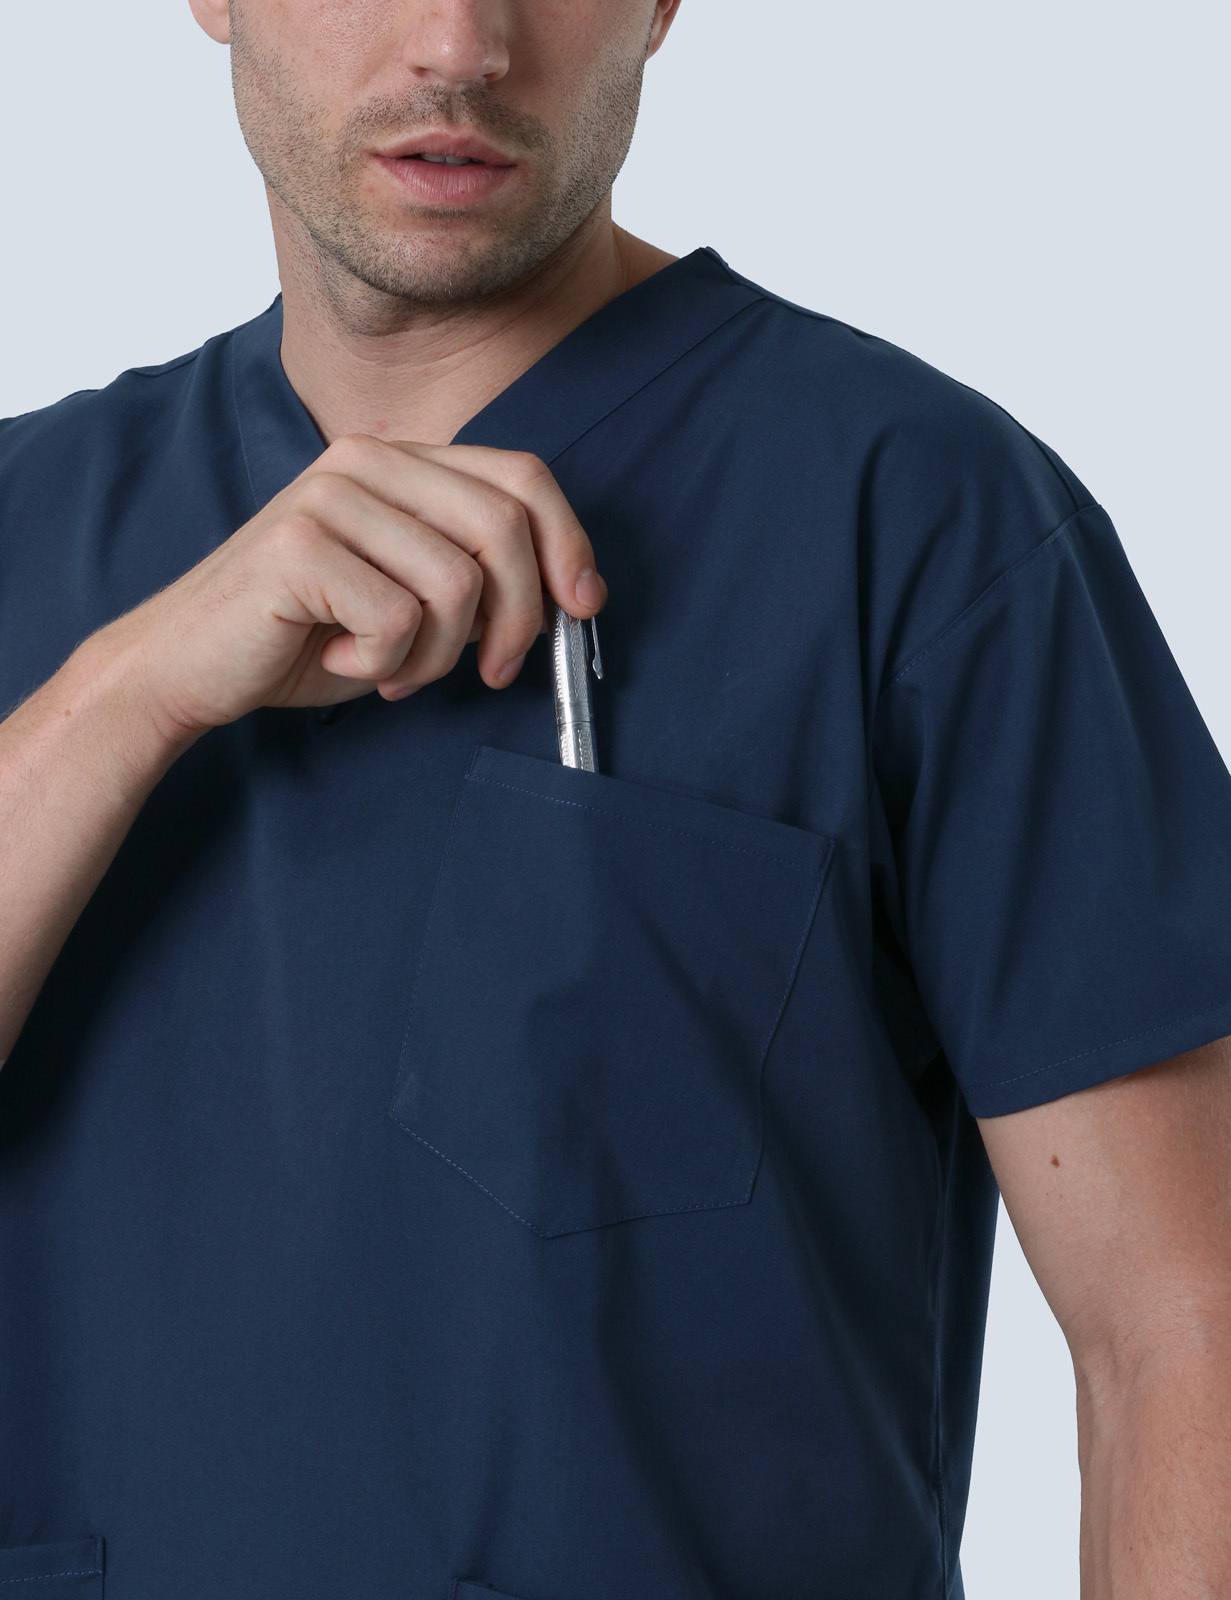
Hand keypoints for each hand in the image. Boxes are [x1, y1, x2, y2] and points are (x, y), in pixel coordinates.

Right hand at [102, 436, 606, 743]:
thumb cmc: (305, 635)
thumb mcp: (411, 600)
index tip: (583, 606)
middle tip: (491, 673)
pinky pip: (399, 621)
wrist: (190, 663)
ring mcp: (330, 497)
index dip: (570, 542)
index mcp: (399, 461)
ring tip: (392, 668)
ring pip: (458, 584)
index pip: (520, 476)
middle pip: (505, 527)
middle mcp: (366, 461)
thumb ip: (479, 580)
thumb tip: (571, 594)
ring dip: (438, 655)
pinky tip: (339, 658)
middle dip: (519, 618)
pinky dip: (384, 665)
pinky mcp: (301, 547)